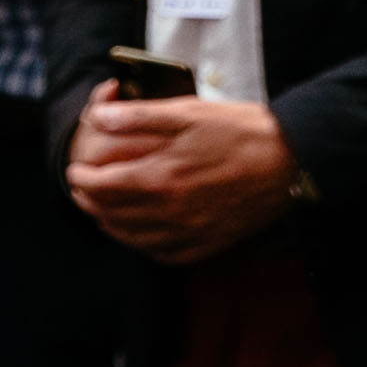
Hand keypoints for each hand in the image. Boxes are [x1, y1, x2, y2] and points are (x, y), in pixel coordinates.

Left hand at [66, 89, 297, 265]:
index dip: (80, 178)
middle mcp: (170, 212)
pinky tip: (141, 230)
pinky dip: (143, 244)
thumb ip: (137, 118)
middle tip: (82, 189)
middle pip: (111, 215)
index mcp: (160, 177)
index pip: (100, 186)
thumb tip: (97, 119)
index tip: (75, 169)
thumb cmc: (240, 131)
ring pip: (132, 238)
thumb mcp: (187, 113)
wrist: (291, 161)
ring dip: (111, 224)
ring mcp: (188, 233)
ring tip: (104, 209)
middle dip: (89, 201)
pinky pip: (162, 254)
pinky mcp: (207, 245)